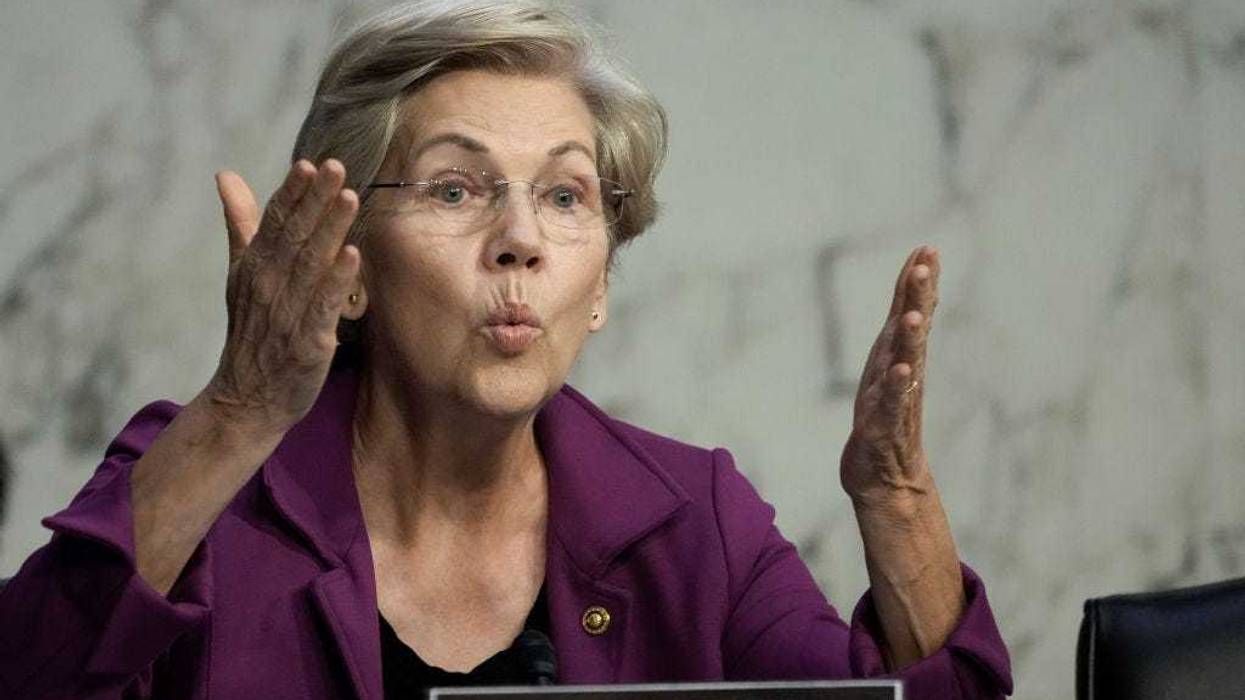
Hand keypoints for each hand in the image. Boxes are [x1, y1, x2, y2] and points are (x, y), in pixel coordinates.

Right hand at [203, 159, 360, 436]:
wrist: (247, 397)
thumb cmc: (252, 329)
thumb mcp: (240, 272)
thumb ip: (241, 223)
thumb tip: (226, 175)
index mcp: (255, 264)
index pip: (274, 220)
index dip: (292, 192)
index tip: (309, 162)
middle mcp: (268, 284)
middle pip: (295, 235)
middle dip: (315, 200)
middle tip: (336, 167)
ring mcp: (287, 312)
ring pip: (311, 264)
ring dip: (330, 230)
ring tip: (348, 197)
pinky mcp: (307, 341)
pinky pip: (323, 306)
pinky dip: (337, 281)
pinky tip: (353, 255)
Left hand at [840, 245, 939, 509]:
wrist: (884, 479)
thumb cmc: (882, 421)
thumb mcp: (888, 371)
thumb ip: (900, 336)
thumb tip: (914, 300)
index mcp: (899, 357)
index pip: (911, 312)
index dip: (917, 282)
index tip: (926, 248)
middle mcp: (902, 373)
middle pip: (911, 329)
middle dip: (918, 296)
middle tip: (926, 263)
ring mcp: (896, 400)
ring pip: (905, 364)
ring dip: (910, 340)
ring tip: (916, 315)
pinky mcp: (884, 428)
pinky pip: (894, 404)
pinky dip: (898, 387)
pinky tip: (903, 370)